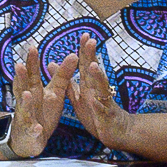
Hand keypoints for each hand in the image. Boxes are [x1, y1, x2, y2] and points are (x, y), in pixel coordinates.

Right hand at [9, 46, 77, 156]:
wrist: (30, 139)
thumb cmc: (42, 111)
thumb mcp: (55, 92)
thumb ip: (62, 75)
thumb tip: (74, 54)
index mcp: (35, 89)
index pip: (32, 73)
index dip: (32, 62)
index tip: (32, 48)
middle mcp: (28, 101)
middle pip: (24, 87)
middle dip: (22, 77)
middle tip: (19, 65)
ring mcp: (28, 116)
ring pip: (25, 108)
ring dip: (26, 102)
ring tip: (27, 94)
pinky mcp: (32, 132)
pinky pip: (33, 131)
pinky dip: (35, 129)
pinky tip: (37, 128)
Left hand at [67, 34, 131, 150]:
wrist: (115, 131)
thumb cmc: (96, 113)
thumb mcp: (78, 97)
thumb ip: (66, 81)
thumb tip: (51, 63)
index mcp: (88, 84)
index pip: (85, 64)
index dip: (83, 50)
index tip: (83, 35)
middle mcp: (97, 89)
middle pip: (94, 70)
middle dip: (91, 56)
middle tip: (91, 40)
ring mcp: (103, 101)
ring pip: (101, 87)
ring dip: (97, 77)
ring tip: (93, 66)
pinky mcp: (105, 116)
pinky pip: (101, 110)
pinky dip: (99, 105)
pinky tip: (97, 100)